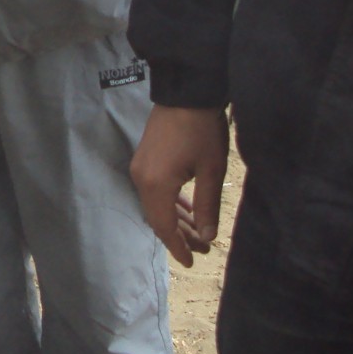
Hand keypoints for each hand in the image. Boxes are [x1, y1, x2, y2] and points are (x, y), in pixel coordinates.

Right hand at [131, 104, 229, 267]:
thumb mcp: (211, 170)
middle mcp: (141, 178)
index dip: (177, 247)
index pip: (164, 226)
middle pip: (158, 217)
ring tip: (198, 234)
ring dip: (176, 219)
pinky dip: (170, 202)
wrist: (186, 91)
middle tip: (203, 250)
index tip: (191, 262)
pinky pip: (156, 189)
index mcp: (156, 185)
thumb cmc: (202, 130)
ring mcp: (141, 167)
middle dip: (180, 236)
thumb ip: (208, 207)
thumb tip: (206, 237)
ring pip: (157, 204)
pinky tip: (185, 209)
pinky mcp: (145, 158)